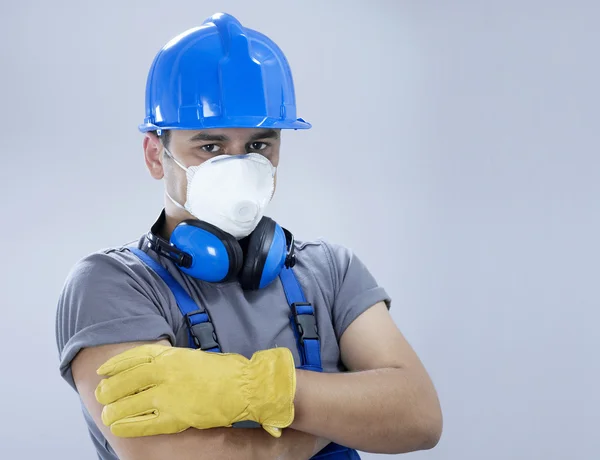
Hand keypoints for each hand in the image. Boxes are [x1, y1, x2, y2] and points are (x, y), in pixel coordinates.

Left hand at [94, 344, 295, 437]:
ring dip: (114, 410)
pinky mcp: (174, 416)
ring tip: (107, 415)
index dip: (114, 366)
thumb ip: (171, 361)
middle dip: (109, 390)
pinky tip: (118, 427)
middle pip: (125, 381)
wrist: (244, 385)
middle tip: (101, 396)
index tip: (102, 371)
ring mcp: (167, 394)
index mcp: (170, 355)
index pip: (133, 357)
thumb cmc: (223, 371)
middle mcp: (164, 372)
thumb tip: (151, 368)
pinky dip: (127, 426)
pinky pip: (143, 423)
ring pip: (129, 403)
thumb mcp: (192, 357)